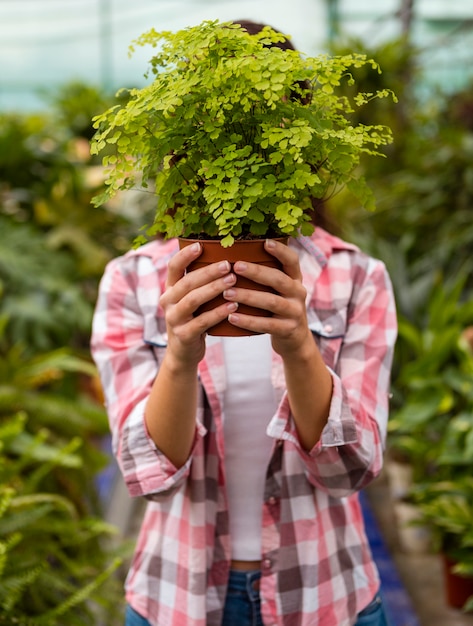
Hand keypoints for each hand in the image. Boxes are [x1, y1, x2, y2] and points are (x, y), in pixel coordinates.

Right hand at [159, 242, 237, 366]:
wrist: (184, 353)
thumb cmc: (195, 319)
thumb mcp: (192, 300)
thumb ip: (200, 283)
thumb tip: (227, 258)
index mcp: (170, 289)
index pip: (173, 267)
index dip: (185, 255)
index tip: (200, 245)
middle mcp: (168, 302)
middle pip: (187, 282)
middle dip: (208, 272)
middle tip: (228, 265)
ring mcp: (174, 319)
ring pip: (193, 300)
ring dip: (214, 288)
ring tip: (233, 281)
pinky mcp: (183, 335)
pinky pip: (202, 322)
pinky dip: (218, 312)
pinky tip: (233, 306)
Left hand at [223, 239, 312, 356]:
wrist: (295, 339)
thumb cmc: (278, 308)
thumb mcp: (280, 289)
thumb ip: (267, 274)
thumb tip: (239, 251)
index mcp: (295, 279)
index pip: (292, 260)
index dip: (281, 251)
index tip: (265, 242)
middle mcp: (298, 293)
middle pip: (279, 279)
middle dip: (257, 272)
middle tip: (235, 266)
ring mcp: (295, 312)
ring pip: (272, 302)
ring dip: (248, 296)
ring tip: (227, 293)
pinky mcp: (288, 329)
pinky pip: (267, 325)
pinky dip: (248, 321)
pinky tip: (231, 317)